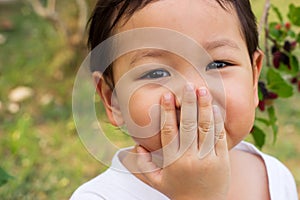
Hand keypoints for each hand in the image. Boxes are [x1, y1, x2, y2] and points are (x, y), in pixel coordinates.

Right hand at [136, 84, 229, 199]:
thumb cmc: (178, 191)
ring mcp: (208, 159)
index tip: (166, 95)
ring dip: (204, 107)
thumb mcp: (156, 181)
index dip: (167, 112)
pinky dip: (217, 121)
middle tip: (186, 86)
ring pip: (205, 128)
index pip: (168, 131)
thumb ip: (143, 164)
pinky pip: (219, 137)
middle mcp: (190, 158)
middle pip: (188, 125)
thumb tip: (136, 146)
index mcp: (173, 161)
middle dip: (187, 103)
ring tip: (202, 89)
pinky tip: (213, 107)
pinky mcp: (222, 160)